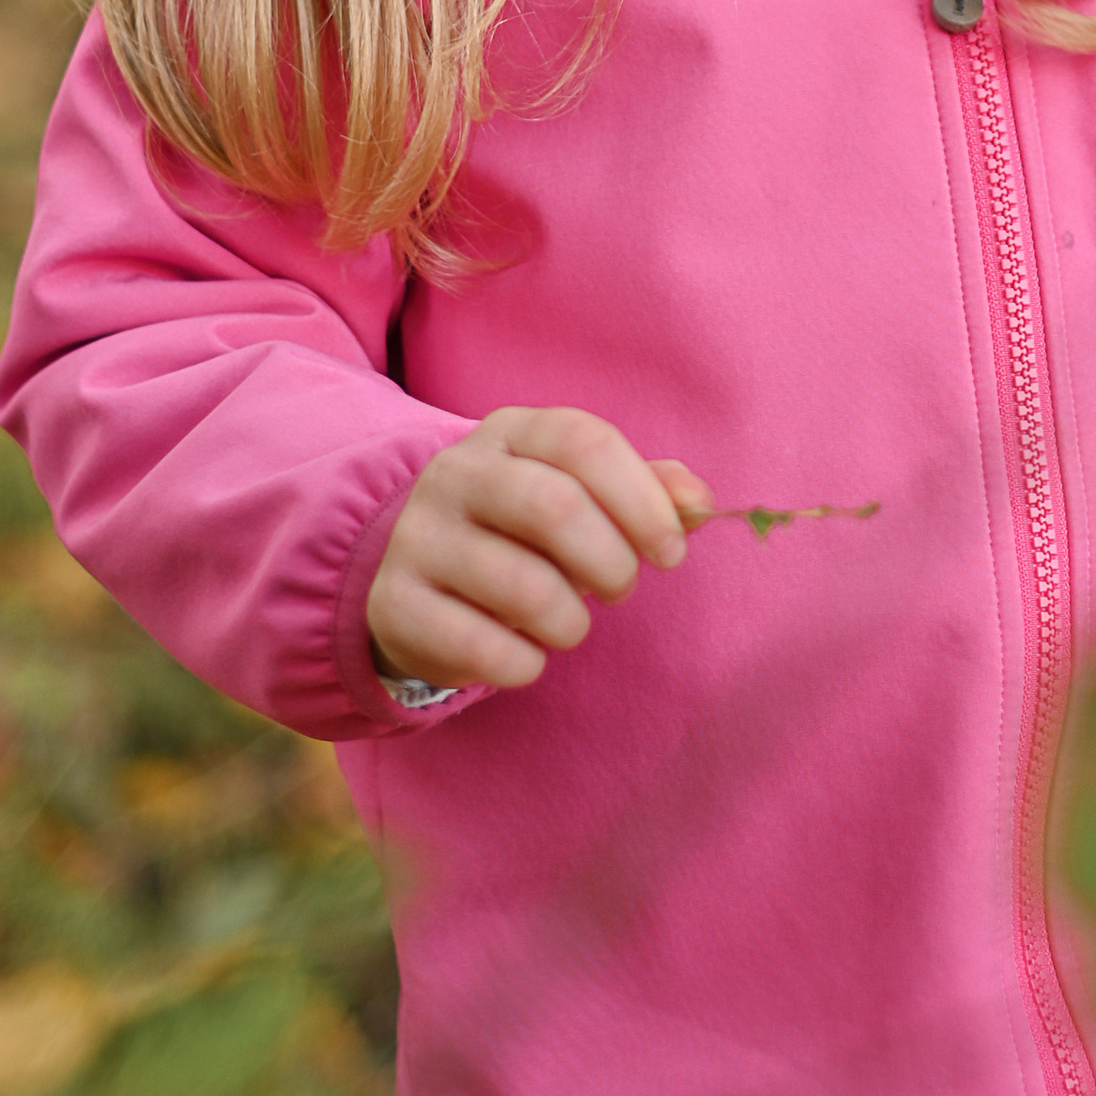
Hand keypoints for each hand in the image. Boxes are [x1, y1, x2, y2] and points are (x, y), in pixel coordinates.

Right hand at [367, 408, 714, 691]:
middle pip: (556, 507)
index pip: (585, 441)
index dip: (642, 499)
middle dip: (611, 563)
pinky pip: (481, 646)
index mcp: (512, 431)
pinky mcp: (394, 603)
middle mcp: (457, 472)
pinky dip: (523, 664)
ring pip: (524, 586)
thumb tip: (700, 502)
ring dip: (570, 622)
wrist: (418, 578)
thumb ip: (646, 492)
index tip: (673, 551)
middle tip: (622, 590)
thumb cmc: (524, 533)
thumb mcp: (582, 496)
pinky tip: (524, 658)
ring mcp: (417, 536)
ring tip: (570, 625)